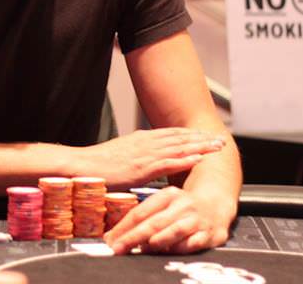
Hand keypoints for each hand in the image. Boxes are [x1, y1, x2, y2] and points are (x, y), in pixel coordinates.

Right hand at [76, 128, 224, 188]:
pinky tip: (197, 158)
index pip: (172, 134)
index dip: (191, 134)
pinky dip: (184, 159)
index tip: (205, 135)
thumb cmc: (98, 164)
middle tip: (219, 139)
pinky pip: (167, 162)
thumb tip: (148, 159)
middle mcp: (146, 143)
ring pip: (178, 148)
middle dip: (201, 138)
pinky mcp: (141, 168)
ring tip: (216, 146)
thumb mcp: (122, 154)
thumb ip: (137, 154)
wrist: (83, 165)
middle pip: (179, 138)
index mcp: (141, 139)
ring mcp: (144, 154)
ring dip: (199, 146)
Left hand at [102, 186, 231, 253]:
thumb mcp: (163, 205)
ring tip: (143, 248)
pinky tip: (168, 253)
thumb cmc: (182, 208)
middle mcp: (181, 205)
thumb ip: (143, 219)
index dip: (123, 227)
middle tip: (119, 248)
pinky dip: (180, 248)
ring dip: (157, 241)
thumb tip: (114, 237)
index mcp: (167, 196)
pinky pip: (192, 243)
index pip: (140, 212)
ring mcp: (196, 220)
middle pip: (153, 222)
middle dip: (133, 237)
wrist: (216, 204)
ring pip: (174, 231)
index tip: (110, 240)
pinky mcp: (209, 234)